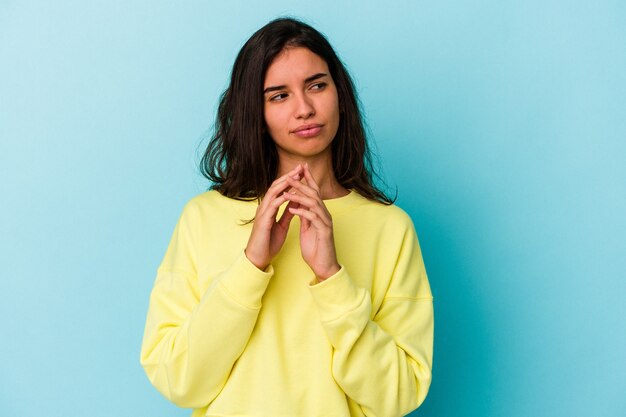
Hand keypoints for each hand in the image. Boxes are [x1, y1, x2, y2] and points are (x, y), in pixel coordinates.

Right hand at [245, 165, 302, 269]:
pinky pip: (272, 206)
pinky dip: (281, 199)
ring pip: (273, 192)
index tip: (302, 172)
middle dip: (289, 176)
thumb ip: (287, 213)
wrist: (259, 257)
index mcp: (270, 207)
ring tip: (296, 176)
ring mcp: (262, 213)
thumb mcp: (282, 225)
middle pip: (276, 185)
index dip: (290, 179)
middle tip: (300, 168)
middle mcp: (264, 207)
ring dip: (285, 183)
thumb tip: (295, 203)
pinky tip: (289, 194)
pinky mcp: (263, 221)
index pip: (280, 188)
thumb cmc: (269, 242)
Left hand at [284, 164, 340, 280]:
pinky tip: (292, 209)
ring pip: (314, 203)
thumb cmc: (315, 248)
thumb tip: (297, 204)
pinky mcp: (324, 232)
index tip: (299, 169)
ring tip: (287, 192)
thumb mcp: (307, 228)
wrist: (324, 266)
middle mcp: (325, 214)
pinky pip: (313, 218)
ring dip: (300, 196)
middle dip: (302, 183)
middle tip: (291, 175)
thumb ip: (305, 216)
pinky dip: (302, 212)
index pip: (314, 192)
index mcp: (320, 213)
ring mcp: (325, 222)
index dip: (307, 180)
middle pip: (314, 194)